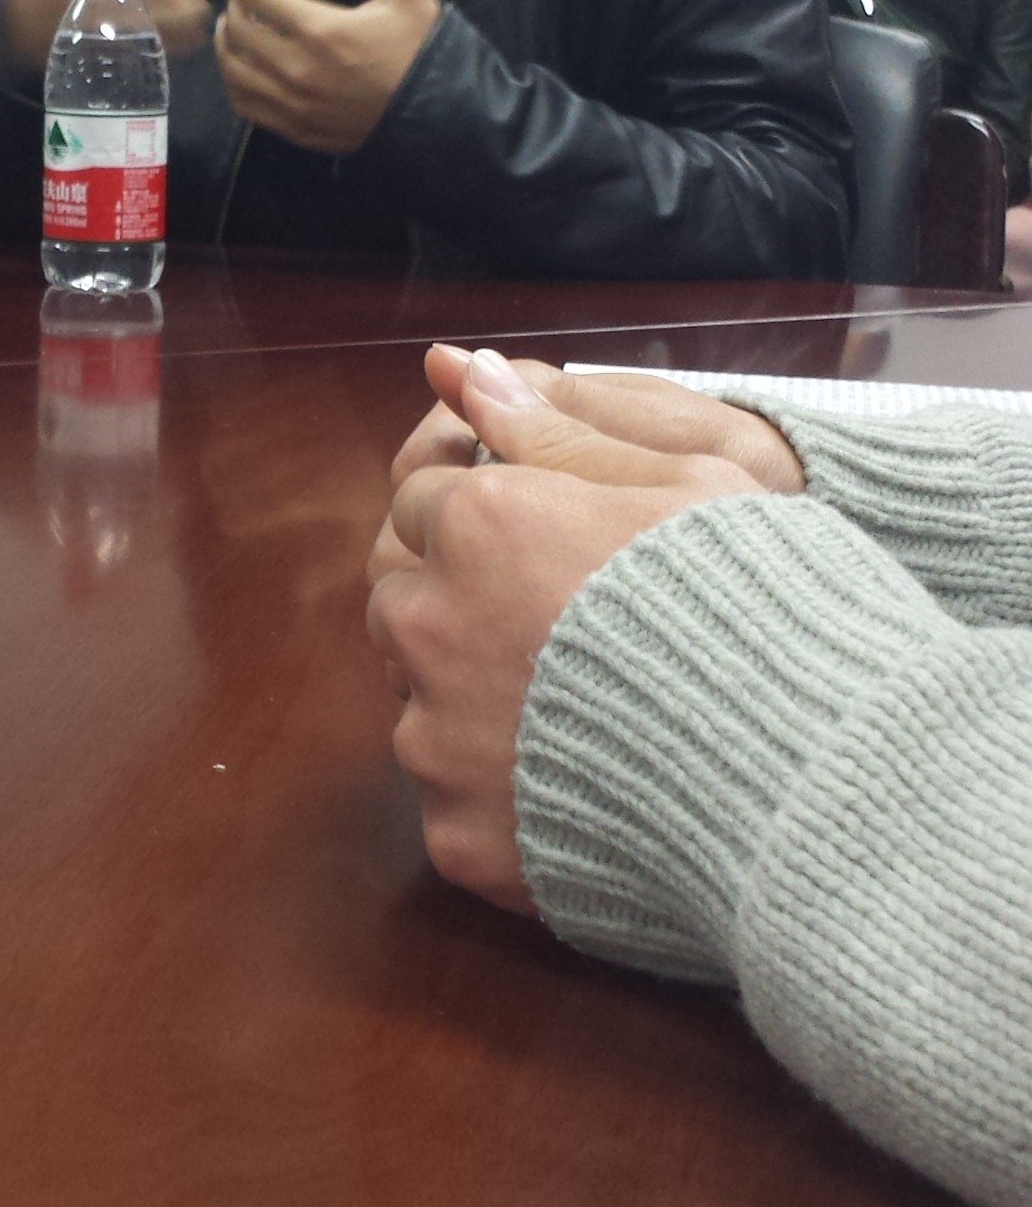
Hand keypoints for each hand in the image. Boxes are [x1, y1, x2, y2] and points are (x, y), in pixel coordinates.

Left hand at [213, 0, 439, 151]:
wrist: (441, 114)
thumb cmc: (422, 49)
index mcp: (320, 29)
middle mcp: (296, 69)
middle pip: (239, 31)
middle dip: (236, 5)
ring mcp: (293, 104)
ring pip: (234, 71)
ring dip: (227, 44)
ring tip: (234, 28)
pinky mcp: (296, 129)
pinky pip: (246, 106)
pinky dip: (235, 83)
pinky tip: (242, 70)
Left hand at [365, 345, 767, 909]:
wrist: (804, 780)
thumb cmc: (763, 612)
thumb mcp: (693, 482)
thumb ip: (561, 431)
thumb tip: (466, 372)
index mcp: (484, 522)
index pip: (425, 497)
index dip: (485, 514)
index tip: (545, 546)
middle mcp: (435, 623)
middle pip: (401, 599)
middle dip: (457, 604)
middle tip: (559, 633)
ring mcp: (438, 739)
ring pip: (420, 705)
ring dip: (475, 703)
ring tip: (585, 717)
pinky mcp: (458, 834)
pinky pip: (457, 804)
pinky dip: (505, 799)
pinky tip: (586, 789)